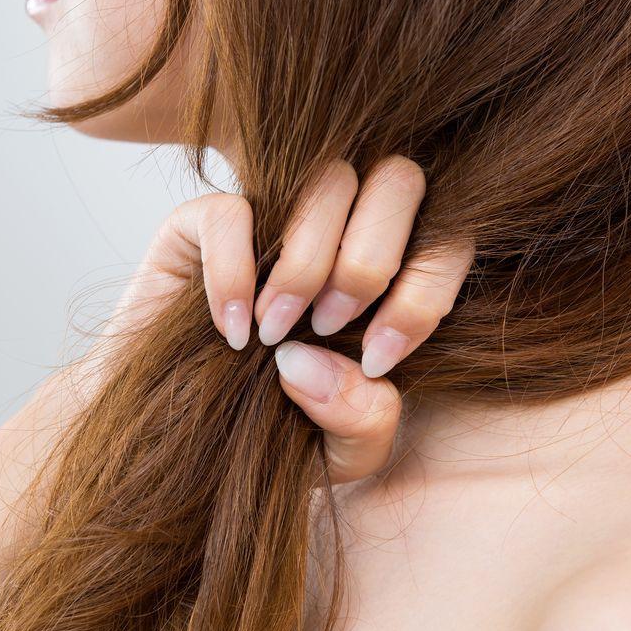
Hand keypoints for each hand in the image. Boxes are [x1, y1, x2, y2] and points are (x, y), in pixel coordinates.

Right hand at [122, 156, 472, 483]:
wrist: (184, 449)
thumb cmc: (277, 439)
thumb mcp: (344, 451)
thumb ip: (366, 419)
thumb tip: (313, 360)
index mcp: (394, 272)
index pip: (446, 238)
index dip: (423, 291)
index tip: (377, 358)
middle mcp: (343, 229)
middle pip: (398, 179)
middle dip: (369, 261)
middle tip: (328, 324)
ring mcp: (276, 217)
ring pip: (326, 182)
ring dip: (306, 265)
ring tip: (276, 335)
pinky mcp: (202, 223)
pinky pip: (232, 210)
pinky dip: (234, 270)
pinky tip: (233, 331)